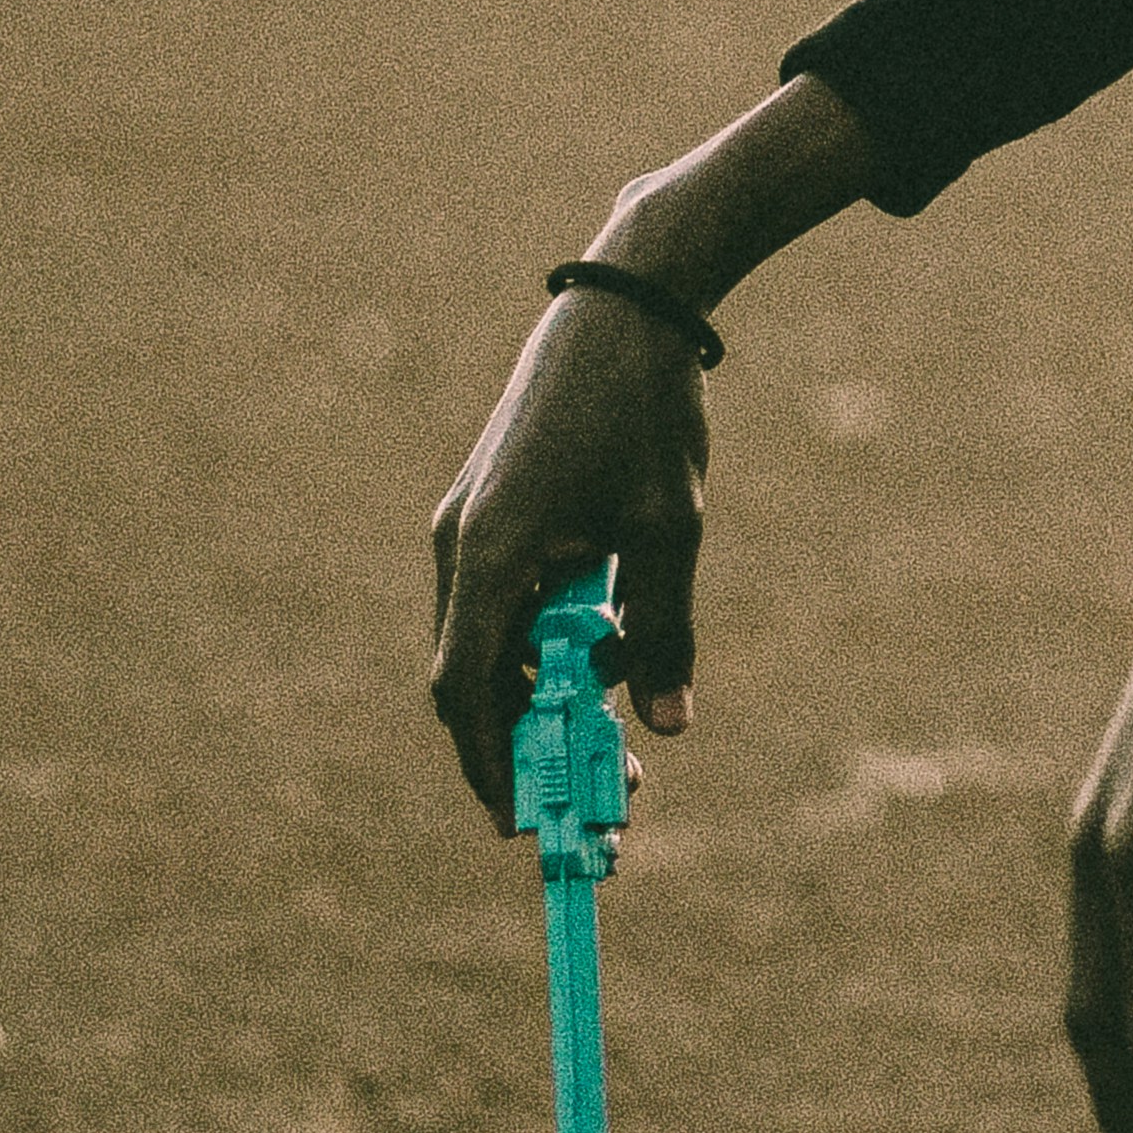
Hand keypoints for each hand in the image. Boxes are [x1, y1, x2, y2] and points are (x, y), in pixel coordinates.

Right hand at [424, 77, 869, 824]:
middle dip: (528, 745)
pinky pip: (505, 604)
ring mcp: (471, 528)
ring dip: (542, 695)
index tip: (526, 825)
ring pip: (491, 645)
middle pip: (473, 681)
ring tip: (620, 729)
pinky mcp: (494, 511)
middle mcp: (462, 547)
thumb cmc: (647, 414)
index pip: (467, 693)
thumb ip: (663, 629)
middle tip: (601, 796)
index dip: (492, 766)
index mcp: (490, 556)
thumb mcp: (669, 529)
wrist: (627, 307)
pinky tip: (607, 649)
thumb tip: (668, 724)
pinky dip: (544, 644)